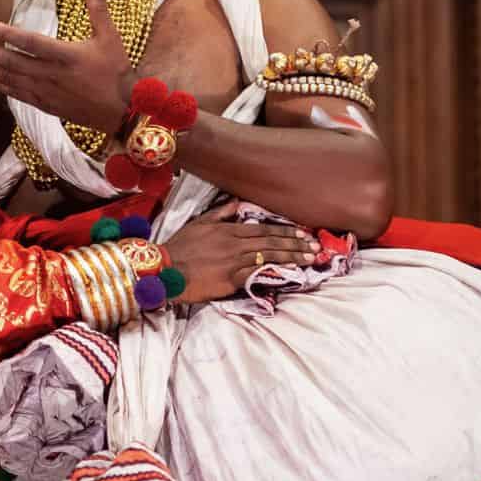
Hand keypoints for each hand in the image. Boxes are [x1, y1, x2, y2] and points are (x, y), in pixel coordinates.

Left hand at [0, 0, 135, 133]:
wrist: (122, 112)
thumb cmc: (116, 73)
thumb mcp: (110, 38)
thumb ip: (98, 10)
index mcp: (66, 56)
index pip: (31, 42)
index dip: (7, 34)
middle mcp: (51, 75)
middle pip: (12, 62)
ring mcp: (45, 92)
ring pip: (10, 79)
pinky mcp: (44, 104)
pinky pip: (16, 94)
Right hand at [163, 200, 319, 303]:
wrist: (165, 269)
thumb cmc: (180, 247)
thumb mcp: (198, 223)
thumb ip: (220, 213)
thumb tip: (236, 202)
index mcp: (227, 230)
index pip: (262, 229)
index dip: (285, 232)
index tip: (303, 234)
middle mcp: (233, 243)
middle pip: (270, 241)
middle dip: (295, 243)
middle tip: (315, 246)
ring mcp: (233, 261)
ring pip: (268, 255)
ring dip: (291, 256)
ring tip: (310, 257)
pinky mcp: (230, 278)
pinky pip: (257, 272)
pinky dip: (274, 270)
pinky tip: (289, 271)